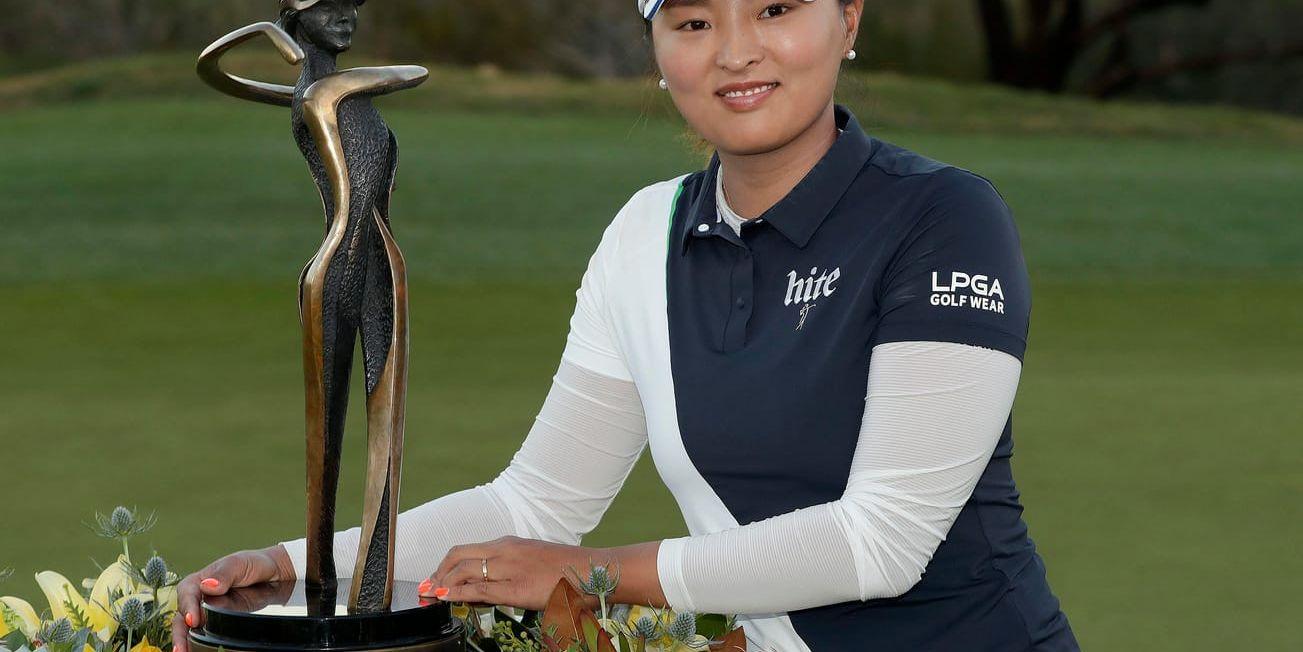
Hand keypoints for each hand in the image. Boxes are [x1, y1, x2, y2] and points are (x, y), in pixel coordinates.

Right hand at [170, 544, 294, 651]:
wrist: (274, 575)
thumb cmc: (252, 564)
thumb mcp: (239, 564)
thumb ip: (224, 574)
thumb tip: (207, 586)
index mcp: (199, 581)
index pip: (186, 593)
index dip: (187, 606)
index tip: (192, 620)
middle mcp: (199, 599)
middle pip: (182, 618)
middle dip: (179, 634)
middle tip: (181, 649)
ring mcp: (209, 614)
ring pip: (191, 630)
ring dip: (187, 643)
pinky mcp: (220, 625)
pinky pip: (208, 636)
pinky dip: (202, 645)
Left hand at [419, 536, 599, 611]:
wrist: (593, 571)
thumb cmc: (567, 571)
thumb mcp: (532, 564)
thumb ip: (507, 572)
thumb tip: (483, 587)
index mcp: (509, 543)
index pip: (467, 550)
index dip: (445, 565)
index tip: (433, 579)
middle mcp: (506, 549)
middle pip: (458, 555)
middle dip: (437, 572)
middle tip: (426, 589)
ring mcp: (510, 566)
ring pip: (464, 569)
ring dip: (442, 583)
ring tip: (431, 597)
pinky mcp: (517, 587)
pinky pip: (480, 588)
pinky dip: (458, 593)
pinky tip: (446, 598)